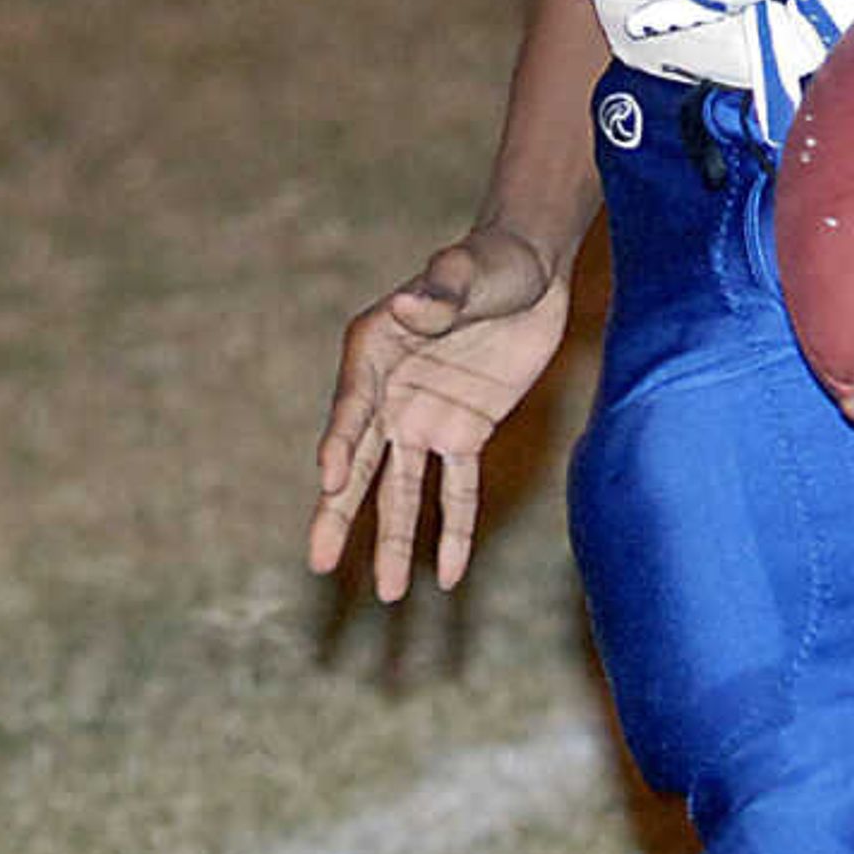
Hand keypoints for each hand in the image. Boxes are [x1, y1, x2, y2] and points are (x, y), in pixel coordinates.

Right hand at [310, 225, 574, 599]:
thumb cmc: (492, 260)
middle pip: (360, 462)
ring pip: (402, 489)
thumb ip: (438, 294)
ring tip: (388, 594)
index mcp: (373, 348)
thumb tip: (407, 309)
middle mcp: (388, 391)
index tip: (329, 479)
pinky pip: (457, 491)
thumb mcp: (467, 271)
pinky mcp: (465, 433)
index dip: (340, 442)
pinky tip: (450, 574)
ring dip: (394, 539)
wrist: (535, 268)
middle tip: (318, 562)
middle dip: (339, 513)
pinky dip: (455, 530)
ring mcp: (424, 418)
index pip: (352, 405)